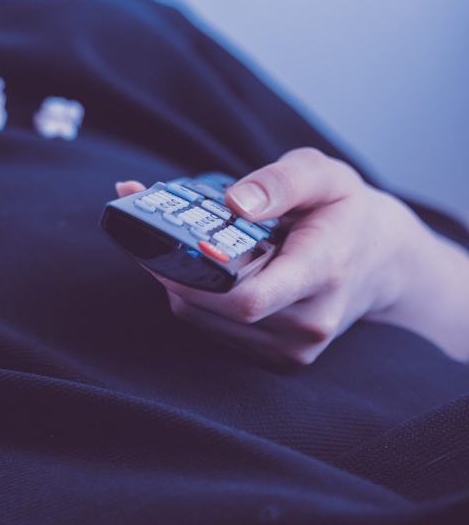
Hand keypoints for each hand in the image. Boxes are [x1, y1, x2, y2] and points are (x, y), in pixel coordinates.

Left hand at [118, 148, 468, 364]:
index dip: (196, 279)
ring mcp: (295, 347)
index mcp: (323, 272)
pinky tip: (203, 271)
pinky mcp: (280, 358)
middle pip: (215, 309)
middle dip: (173, 270)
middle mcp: (311, 321)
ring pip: (204, 321)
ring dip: (179, 284)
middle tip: (151, 231)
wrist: (382, 260)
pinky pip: (214, 330)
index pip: (250, 298)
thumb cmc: (344, 210)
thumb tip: (235, 201)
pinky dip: (196, 299)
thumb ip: (281, 181)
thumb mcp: (324, 174)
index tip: (165, 247)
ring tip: (181, 246)